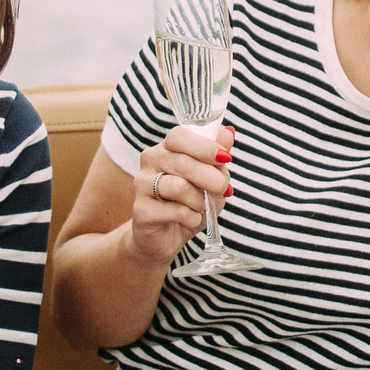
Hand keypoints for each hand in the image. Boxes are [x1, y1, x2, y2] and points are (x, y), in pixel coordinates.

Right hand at [124, 124, 234, 265]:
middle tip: (224, 190)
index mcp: (166, 148)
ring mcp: (142, 185)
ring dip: (200, 201)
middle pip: (183, 162)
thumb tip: (228, 132)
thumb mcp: (211, 179)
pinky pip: (175, 211)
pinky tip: (190, 219)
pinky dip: (191, 217)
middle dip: (211, 178)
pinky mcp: (141, 210)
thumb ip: (217, 157)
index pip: (179, 136)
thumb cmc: (190, 203)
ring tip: (201, 207)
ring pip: (179, 187)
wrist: (167, 237)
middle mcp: (150, 161)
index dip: (204, 146)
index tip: (225, 158)